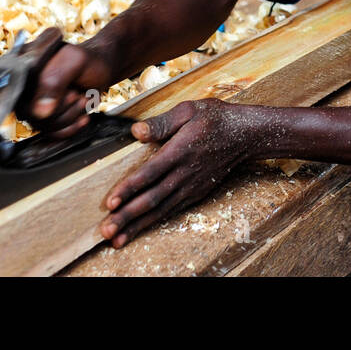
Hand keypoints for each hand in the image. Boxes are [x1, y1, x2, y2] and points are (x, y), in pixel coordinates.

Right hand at [0, 27, 119, 138]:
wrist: (101, 67)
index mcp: (16, 69)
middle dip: (57, 105)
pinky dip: (72, 126)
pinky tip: (83, 113)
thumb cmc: (83, 57)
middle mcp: (18, 91)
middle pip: (24, 112)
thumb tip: (38, 112)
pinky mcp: (44, 121)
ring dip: (68, 114)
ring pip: (42, 125)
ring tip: (79, 96)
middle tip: (74, 91)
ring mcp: (30, 108)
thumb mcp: (71, 59)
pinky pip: (53, 135)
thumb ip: (53, 79)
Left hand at [100, 98, 256, 247]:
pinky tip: (139, 231)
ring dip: (137, 226)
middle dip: (127, 216)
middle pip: (152, 199)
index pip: (149, 173)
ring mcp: (191, 186)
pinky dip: (154, 223)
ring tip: (116, 240)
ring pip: (160, 210)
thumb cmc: (215, 118)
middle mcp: (184, 174)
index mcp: (180, 151)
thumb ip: (161, 123)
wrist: (245, 135)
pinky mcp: (196, 193)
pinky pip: (172, 211)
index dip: (129, 189)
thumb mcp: (189, 110)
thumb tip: (136, 131)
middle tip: (106, 231)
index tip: (110, 202)